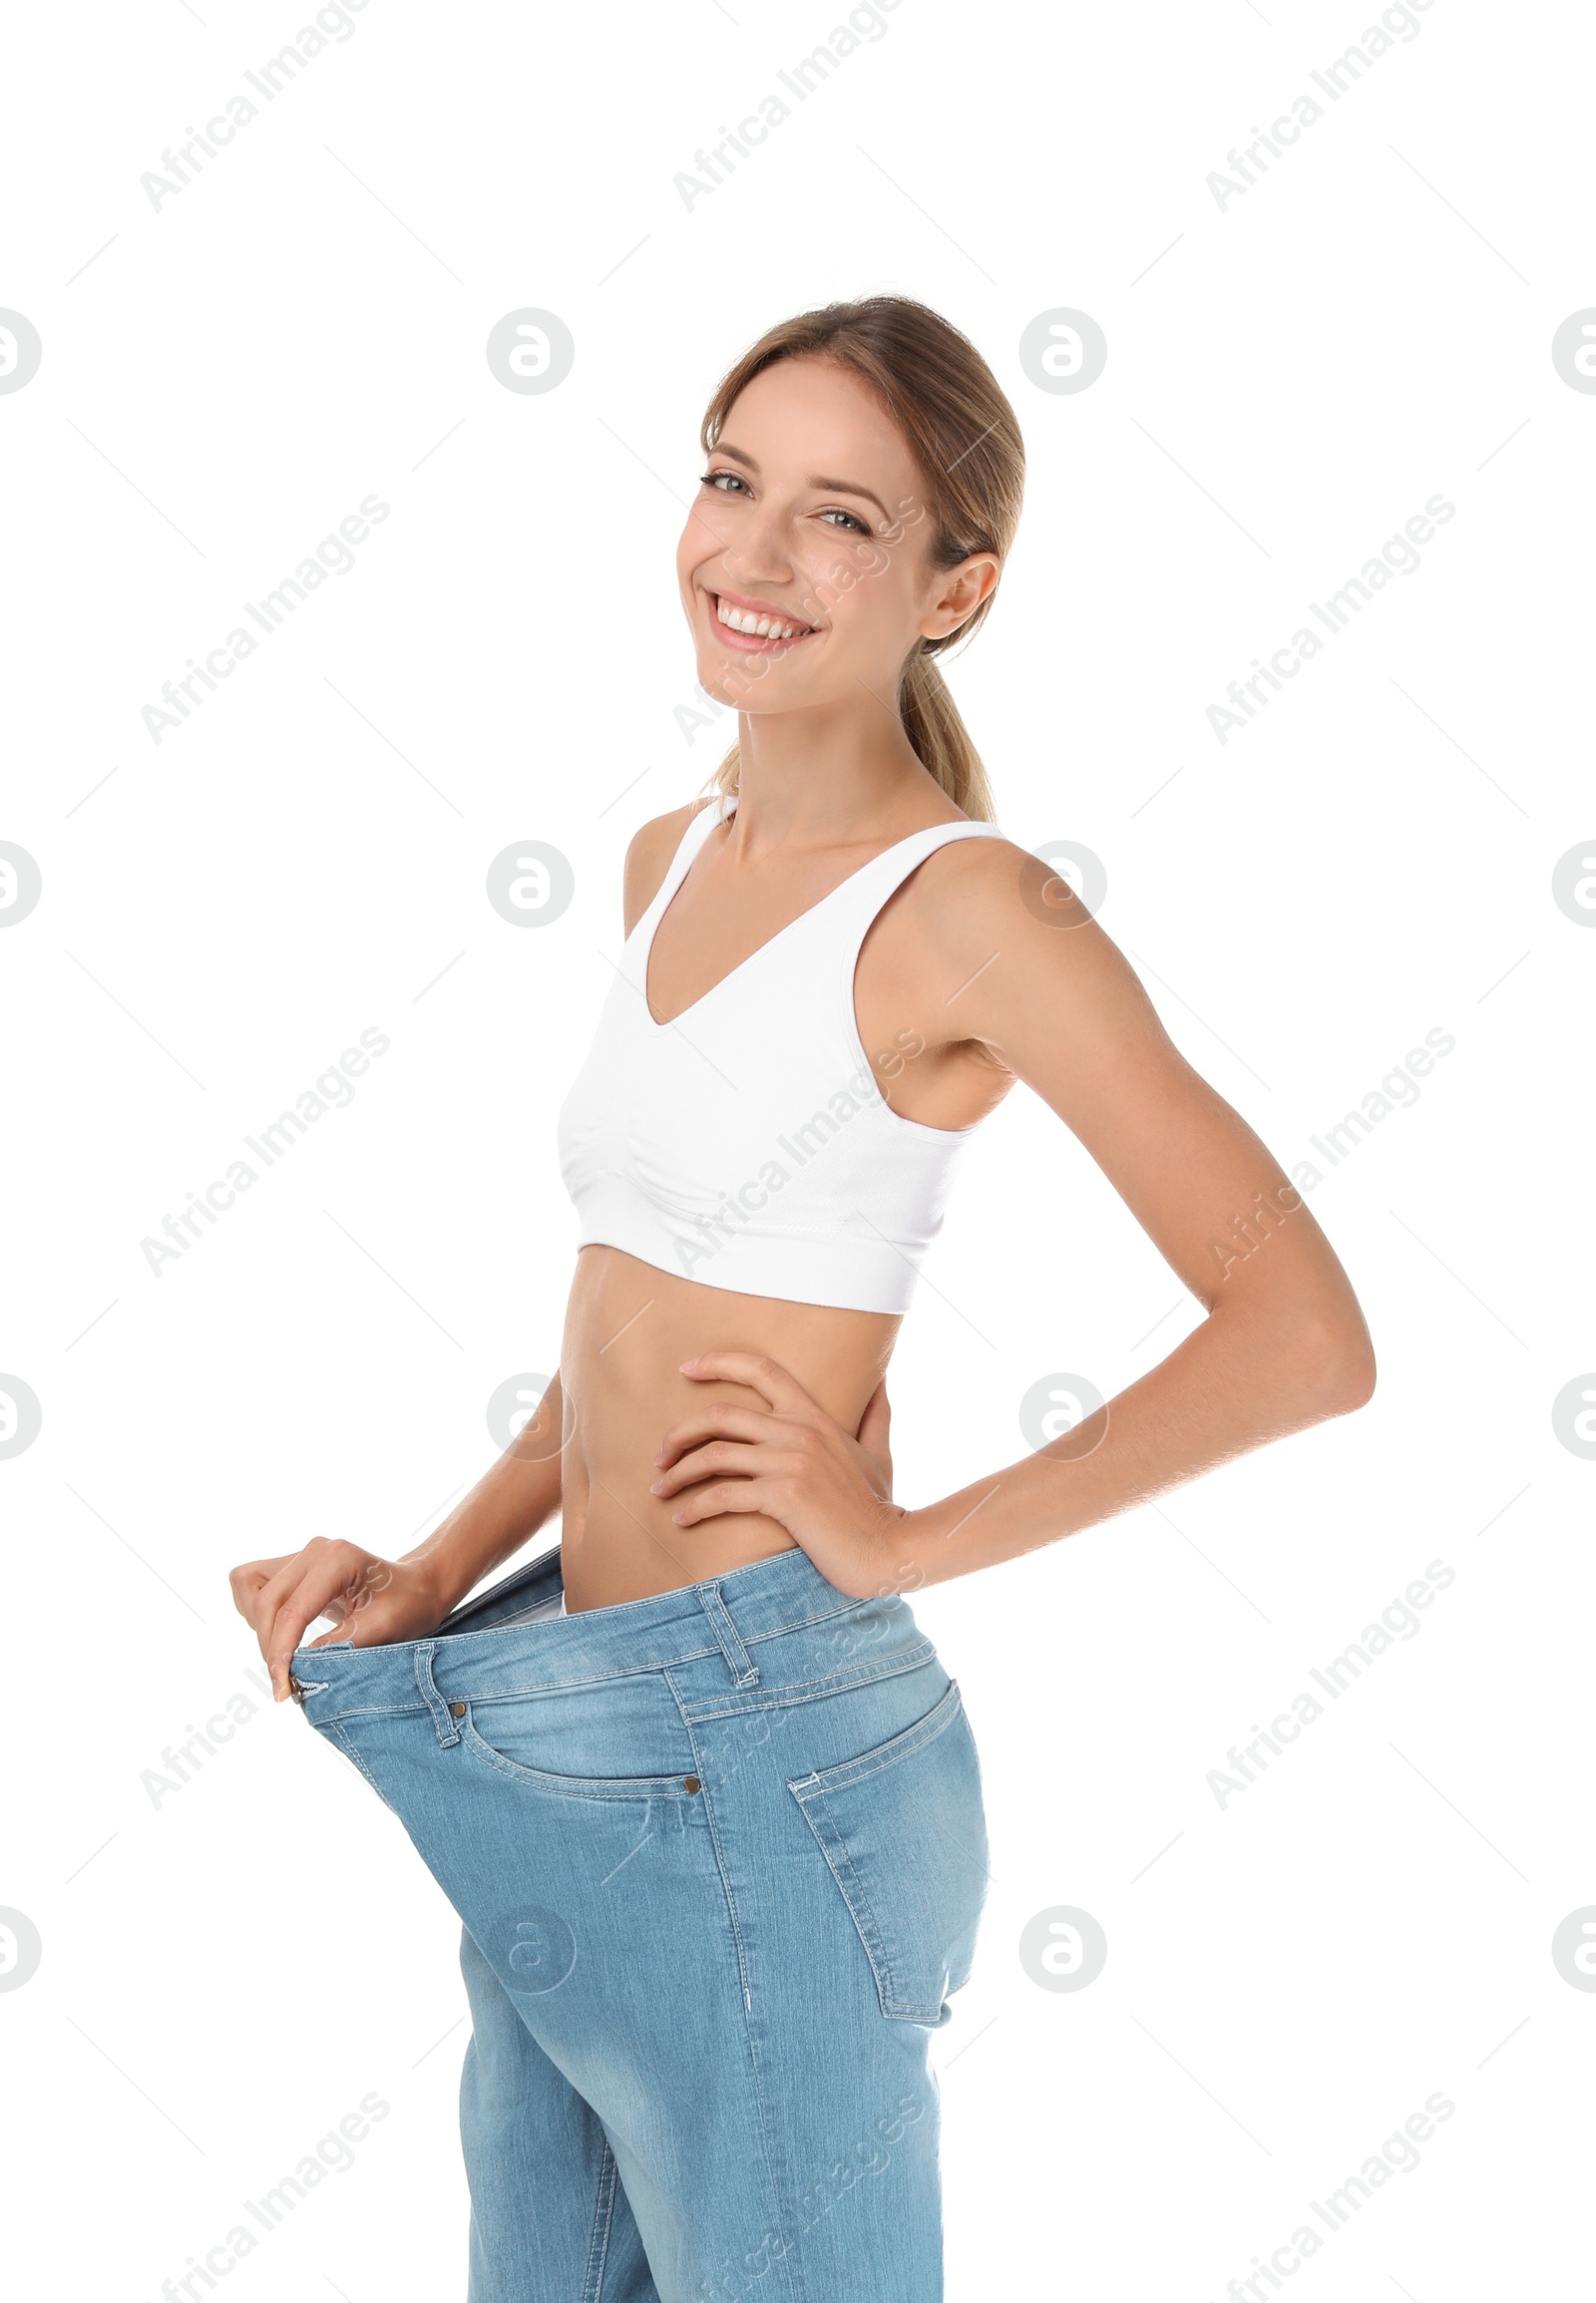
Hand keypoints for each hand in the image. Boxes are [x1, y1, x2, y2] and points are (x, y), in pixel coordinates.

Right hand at [229, 1540, 449, 1702]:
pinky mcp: (292, 1564)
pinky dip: (258, 1614)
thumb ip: (337, 1646)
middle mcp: (314, 1550)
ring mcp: (301, 1554)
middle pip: (265, 1602)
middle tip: (286, 1682)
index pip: (293, 1610)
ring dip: (259, 1627)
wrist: (417, 1587)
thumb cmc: (408, 1606)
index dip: (280, 1652)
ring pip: (249, 1588)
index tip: (281, 1688)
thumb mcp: (381, 1630)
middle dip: (270, 1646)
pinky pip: (252, 1585)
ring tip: (285, 1653)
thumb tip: (295, 1668)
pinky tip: (283, 1633)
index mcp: (338, 1559)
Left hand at [651, 1354, 912, 1600]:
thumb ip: (876, 1414)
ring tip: (661, 1488)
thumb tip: (880, 1382)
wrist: (890, 1549)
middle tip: (662, 1455)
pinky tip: (682, 1518)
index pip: (762, 1369)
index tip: (686, 1369)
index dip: (718, 1362)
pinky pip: (723, 1494)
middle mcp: (798, 1431)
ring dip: (678, 1472)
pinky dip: (695, 1506)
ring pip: (714, 1454)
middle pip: (720, 1415)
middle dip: (680, 1433)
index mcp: (814, 1416)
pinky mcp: (784, 1496)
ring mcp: (790, 1463)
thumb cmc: (879, 1506)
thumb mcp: (880, 1452)